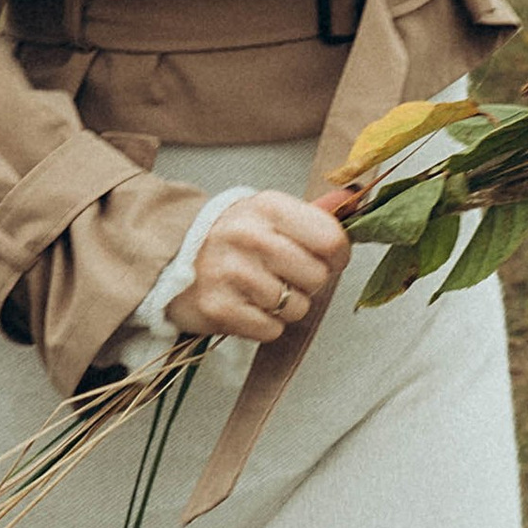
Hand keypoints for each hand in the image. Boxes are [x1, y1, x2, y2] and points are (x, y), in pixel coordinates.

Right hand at [170, 188, 352, 343]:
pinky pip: (272, 329)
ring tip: (262, 289)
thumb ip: (314, 212)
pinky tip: (248, 305)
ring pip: (297, 308)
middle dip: (309, 282)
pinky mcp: (221, 309)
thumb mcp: (267, 212)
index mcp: (268, 207)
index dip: (337, 255)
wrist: (170, 255)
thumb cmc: (230, 235)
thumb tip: (357, 198)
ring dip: (286, 305)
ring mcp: (233, 274)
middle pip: (317, 277)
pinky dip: (265, 324)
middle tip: (286, 275)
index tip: (328, 258)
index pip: (331, 239)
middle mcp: (251, 238)